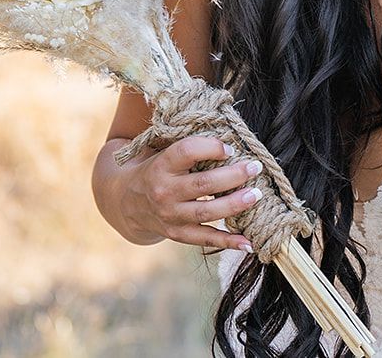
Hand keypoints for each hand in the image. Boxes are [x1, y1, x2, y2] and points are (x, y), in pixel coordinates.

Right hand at [121, 135, 263, 253]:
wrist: (126, 203)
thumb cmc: (156, 170)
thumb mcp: (163, 152)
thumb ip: (189, 148)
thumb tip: (231, 138)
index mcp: (161, 165)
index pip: (187, 151)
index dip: (211, 147)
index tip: (230, 147)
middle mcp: (164, 191)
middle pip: (204, 183)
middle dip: (234, 175)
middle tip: (255, 167)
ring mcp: (170, 215)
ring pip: (207, 211)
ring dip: (235, 204)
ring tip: (256, 195)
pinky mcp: (177, 234)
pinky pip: (205, 239)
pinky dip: (228, 241)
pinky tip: (248, 242)